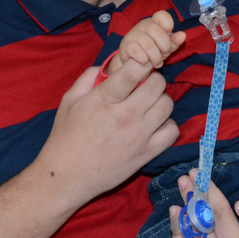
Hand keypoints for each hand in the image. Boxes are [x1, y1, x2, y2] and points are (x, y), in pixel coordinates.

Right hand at [34, 59, 177, 207]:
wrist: (67, 175)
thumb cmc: (66, 136)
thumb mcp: (69, 100)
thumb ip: (89, 77)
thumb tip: (110, 65)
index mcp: (104, 100)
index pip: (134, 71)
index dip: (141, 62)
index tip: (140, 64)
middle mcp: (125, 116)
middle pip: (157, 84)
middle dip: (152, 79)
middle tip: (144, 86)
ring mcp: (139, 135)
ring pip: (167, 105)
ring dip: (160, 100)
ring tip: (149, 105)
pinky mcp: (146, 153)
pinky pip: (172, 131)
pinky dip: (167, 124)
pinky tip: (155, 125)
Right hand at [113, 11, 185, 70]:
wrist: (133, 61)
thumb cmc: (152, 50)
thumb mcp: (166, 46)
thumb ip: (174, 41)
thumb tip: (183, 35)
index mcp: (154, 22)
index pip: (162, 15)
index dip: (168, 25)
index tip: (168, 35)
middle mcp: (143, 25)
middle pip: (157, 32)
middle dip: (165, 47)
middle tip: (164, 55)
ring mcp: (133, 34)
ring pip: (148, 45)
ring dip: (156, 58)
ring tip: (157, 63)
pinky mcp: (125, 45)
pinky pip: (138, 53)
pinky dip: (144, 61)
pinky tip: (145, 63)